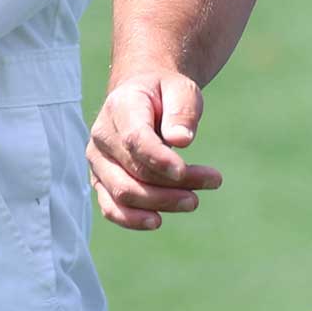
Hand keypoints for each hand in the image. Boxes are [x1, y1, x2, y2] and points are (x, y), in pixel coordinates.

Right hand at [86, 70, 222, 230]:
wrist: (141, 95)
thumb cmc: (165, 93)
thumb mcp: (181, 89)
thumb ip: (182, 111)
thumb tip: (181, 141)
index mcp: (119, 107)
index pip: (135, 139)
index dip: (160, 160)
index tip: (185, 171)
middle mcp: (102, 136)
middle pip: (134, 171)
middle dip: (173, 183)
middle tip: (213, 181)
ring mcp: (98, 161)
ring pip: (123, 192)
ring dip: (160, 202)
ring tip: (194, 201)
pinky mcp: (101, 180)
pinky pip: (110, 206)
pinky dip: (132, 219)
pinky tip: (157, 221)